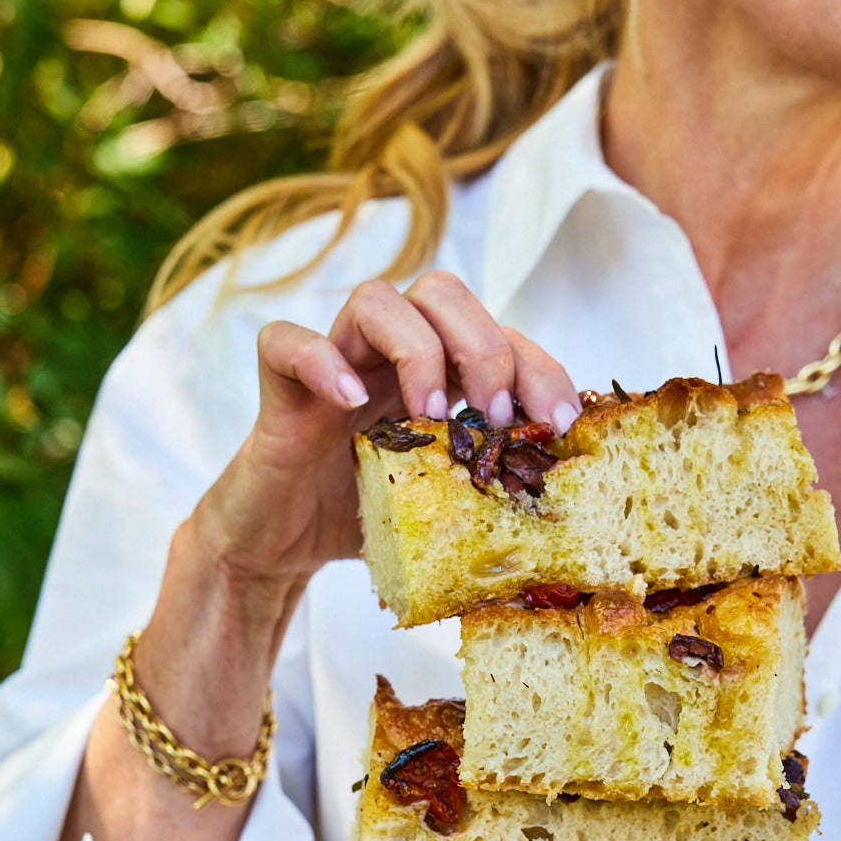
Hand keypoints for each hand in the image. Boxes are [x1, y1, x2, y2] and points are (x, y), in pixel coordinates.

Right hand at [191, 270, 581, 589]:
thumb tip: (561, 523)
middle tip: (492, 417)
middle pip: (442, 293)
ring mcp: (334, 363)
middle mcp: (388, 356)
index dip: (538, 368)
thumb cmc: (365, 519)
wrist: (280, 547)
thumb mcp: (442, 509)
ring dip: (416, 348)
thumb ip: (489, 497)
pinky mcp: (279, 387)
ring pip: (374, 299)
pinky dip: (320, 360)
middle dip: (482, 346)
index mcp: (439, 375)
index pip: (500, 337)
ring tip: (429, 413)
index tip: (560, 422)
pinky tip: (350, 403)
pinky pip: (287, 342)